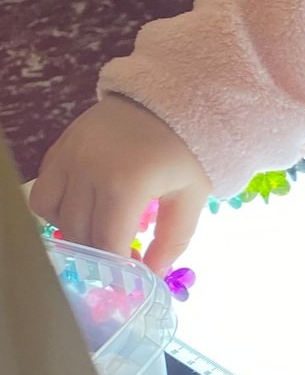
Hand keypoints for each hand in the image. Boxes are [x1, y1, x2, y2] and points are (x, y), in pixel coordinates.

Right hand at [31, 96, 210, 274]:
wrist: (167, 100)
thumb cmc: (185, 149)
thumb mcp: (191, 196)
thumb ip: (174, 239)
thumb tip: (152, 274)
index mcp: (127, 183)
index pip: (107, 242)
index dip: (117, 266)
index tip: (131, 274)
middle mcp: (90, 169)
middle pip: (80, 232)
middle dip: (99, 252)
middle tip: (120, 256)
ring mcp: (69, 157)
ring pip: (54, 216)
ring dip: (75, 232)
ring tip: (101, 231)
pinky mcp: (58, 149)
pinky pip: (43, 193)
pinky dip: (57, 210)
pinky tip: (84, 209)